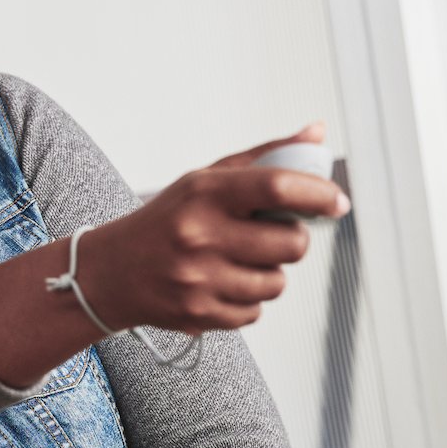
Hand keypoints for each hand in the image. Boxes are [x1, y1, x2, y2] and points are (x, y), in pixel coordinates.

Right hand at [78, 124, 349, 334]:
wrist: (110, 273)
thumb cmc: (166, 221)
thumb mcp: (204, 180)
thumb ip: (264, 157)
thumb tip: (317, 132)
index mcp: (205, 193)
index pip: (278, 186)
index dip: (318, 194)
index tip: (336, 203)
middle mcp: (200, 235)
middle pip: (291, 244)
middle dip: (292, 240)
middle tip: (271, 236)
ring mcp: (199, 279)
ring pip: (277, 283)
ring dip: (268, 273)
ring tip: (237, 262)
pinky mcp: (199, 314)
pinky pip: (255, 312)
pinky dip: (246, 300)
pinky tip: (220, 285)